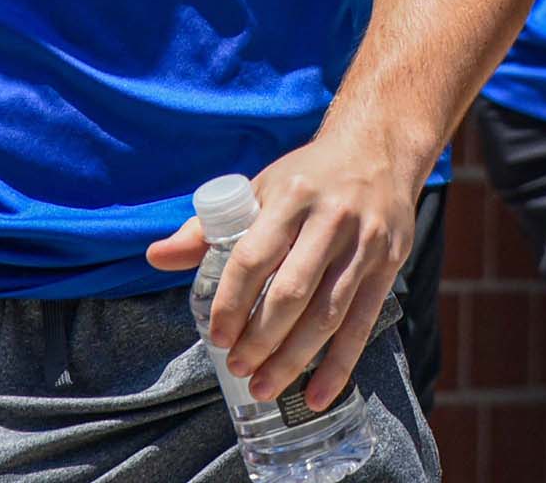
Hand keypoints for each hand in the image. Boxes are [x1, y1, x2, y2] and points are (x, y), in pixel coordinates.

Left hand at [144, 126, 415, 414]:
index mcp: (291, 195)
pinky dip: (339, 366)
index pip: (253, 257)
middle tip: (236, 367)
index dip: (231, 302)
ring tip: (263, 387)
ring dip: (293, 360)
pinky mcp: (389, 264)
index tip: (216, 336)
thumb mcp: (259, 187)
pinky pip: (362, 324)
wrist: (378, 149)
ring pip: (326, 314)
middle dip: (260, 339)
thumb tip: (156, 256)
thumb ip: (207, 227)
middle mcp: (331, 218)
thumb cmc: (308, 176)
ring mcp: (365, 243)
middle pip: (292, 293)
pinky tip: (316, 395)